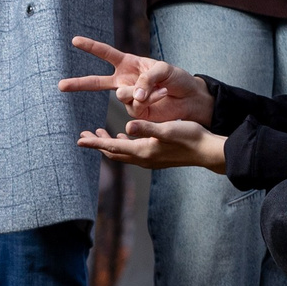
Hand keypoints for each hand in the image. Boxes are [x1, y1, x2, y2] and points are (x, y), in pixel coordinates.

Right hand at [63, 36, 215, 126]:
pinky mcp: (137, 112)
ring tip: (159, 89)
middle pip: (97, 82)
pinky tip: (161, 96)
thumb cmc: (178, 79)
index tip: (74, 40)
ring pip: (122, 95)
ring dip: (139, 92)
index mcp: (130, 64)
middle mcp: (126, 81)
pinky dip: (149, 100)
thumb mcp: (164, 70)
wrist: (191, 99)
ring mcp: (130, 98)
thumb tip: (132, 97)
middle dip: (79, 84)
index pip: (106, 53)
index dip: (91, 46)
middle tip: (59, 85)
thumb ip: (146, 79)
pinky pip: (136, 106)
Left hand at [79, 119, 227, 172]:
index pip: (113, 148)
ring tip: (98, 134)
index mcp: (144, 151)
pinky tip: (124, 136)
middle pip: (114, 153)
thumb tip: (126, 126)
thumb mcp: (167, 129)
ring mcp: (151, 159)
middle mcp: (144, 158)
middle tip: (83, 135)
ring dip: (109, 144)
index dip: (95, 143)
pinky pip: (133, 152)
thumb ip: (147, 128)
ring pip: (123, 153)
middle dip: (97, 144)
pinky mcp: (157, 156)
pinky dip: (124, 144)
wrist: (207, 151)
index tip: (79, 140)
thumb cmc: (189, 137)